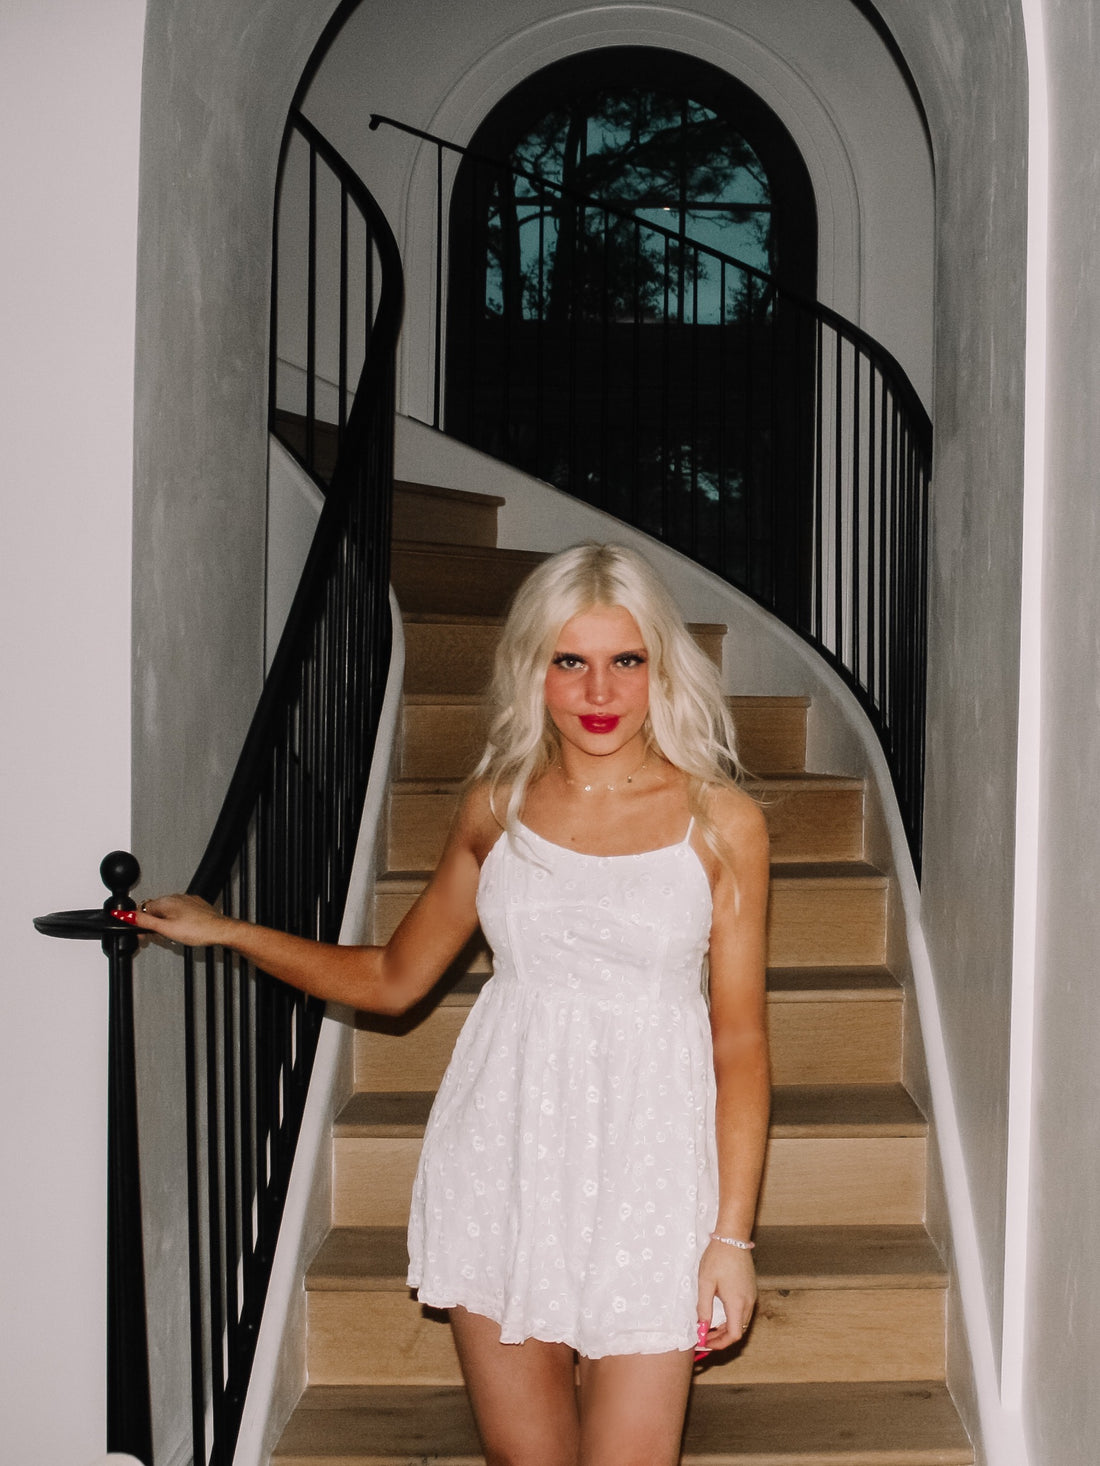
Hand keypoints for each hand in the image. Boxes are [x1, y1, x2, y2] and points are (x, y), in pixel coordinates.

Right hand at [123, 893, 236, 948]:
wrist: (220, 930)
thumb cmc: (197, 930)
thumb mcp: (165, 929)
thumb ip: (145, 922)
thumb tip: (126, 915)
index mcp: (165, 902)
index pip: (143, 909)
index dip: (140, 923)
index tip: (143, 933)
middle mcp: (176, 897)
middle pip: (155, 909)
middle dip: (153, 923)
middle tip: (158, 936)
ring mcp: (187, 900)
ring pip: (168, 910)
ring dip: (165, 921)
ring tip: (172, 934)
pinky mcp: (196, 905)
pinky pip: (181, 910)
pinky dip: (177, 919)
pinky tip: (182, 929)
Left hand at [696, 1238, 756, 1353]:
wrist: (732, 1238)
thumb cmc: (717, 1258)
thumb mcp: (706, 1284)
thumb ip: (704, 1308)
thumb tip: (701, 1328)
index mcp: (738, 1303)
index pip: (733, 1336)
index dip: (719, 1344)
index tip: (704, 1342)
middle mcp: (748, 1303)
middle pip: (738, 1331)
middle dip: (721, 1338)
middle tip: (703, 1336)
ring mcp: (752, 1296)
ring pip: (741, 1322)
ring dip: (726, 1328)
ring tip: (708, 1326)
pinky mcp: (750, 1289)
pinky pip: (743, 1311)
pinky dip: (731, 1318)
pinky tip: (719, 1313)